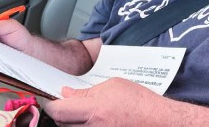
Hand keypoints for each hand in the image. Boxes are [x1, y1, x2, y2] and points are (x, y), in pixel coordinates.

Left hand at [43, 78, 162, 125]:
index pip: (58, 111)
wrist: (158, 121)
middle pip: (61, 123)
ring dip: (71, 121)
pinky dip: (83, 125)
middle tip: (66, 101)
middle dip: (60, 112)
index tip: (50, 97)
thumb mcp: (113, 86)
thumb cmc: (140, 102)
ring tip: (83, 110)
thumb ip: (86, 92)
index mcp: (94, 111)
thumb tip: (68, 94)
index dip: (50, 103)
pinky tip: (91, 118)